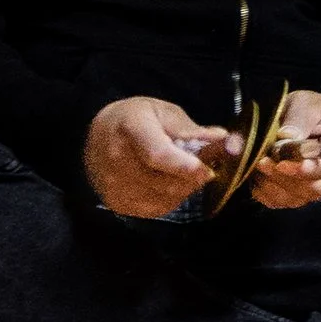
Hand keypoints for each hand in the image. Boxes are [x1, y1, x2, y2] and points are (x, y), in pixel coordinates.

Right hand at [85, 97, 234, 220]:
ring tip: (185, 172)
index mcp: (131, 128)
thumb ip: (192, 129)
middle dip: (194, 177)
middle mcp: (117, 159)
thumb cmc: (136, 119)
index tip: (207, 170)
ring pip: (165, 198)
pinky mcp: (117, 203)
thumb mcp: (163, 112)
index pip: (157, 154)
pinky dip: (171, 199)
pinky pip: (156, 209)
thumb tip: (222, 139)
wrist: (98, 136)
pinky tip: (169, 182)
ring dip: (185, 188)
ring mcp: (114, 185)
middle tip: (205, 166)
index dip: (185, 166)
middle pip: (166, 182)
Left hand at [250, 91, 320, 209]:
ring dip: (272, 184)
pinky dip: (265, 192)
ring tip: (258, 164)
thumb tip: (286, 141)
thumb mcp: (305, 103)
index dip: (305, 168)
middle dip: (286, 178)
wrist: (302, 115)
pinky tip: (257, 174)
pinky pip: (282, 202)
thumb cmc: (308, 107)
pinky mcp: (298, 193)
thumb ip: (299, 120)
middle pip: (315, 187)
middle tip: (263, 162)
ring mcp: (318, 184)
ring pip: (298, 198)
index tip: (282, 164)